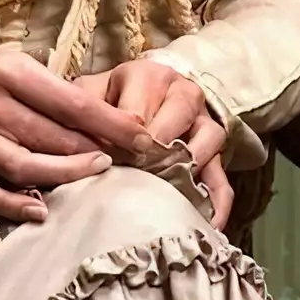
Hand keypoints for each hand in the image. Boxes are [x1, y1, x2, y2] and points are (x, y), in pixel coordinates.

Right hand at [0, 50, 150, 222]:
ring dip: (66, 175)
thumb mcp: (16, 67)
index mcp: (7, 72)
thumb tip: (114, 122)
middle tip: (126, 160)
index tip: (144, 138)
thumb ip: (56, 91)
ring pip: (25, 167)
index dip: (113, 124)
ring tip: (95, 173)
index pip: (72, 103)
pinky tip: (41, 211)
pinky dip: (15, 205)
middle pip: (54, 137)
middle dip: (96, 150)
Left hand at [79, 58, 233, 229]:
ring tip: (167, 197)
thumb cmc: (111, 97)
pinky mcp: (215, 151)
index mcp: (147, 76)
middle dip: (157, 153)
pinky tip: (207, 224)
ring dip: (189, 169)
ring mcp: (204, 120)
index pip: (138, 112)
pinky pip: (223, 176)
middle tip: (138, 180)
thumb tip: (75, 146)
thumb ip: (81, 111)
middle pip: (178, 117)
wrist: (146, 90)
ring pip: (209, 140)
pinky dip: (217, 201)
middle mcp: (182, 91)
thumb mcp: (90, 93)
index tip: (110, 164)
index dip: (124, 142)